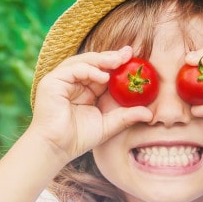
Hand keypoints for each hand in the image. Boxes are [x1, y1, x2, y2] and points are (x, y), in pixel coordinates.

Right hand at [29, 46, 152, 161]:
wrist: (56, 148)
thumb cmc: (78, 139)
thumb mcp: (108, 125)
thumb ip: (126, 116)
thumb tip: (150, 114)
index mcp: (85, 89)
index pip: (102, 71)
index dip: (117, 64)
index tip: (135, 58)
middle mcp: (73, 82)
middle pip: (93, 62)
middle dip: (111, 57)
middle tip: (129, 53)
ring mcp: (61, 80)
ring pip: (82, 62)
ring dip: (101, 60)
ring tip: (118, 61)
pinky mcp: (52, 81)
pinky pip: (73, 69)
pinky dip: (89, 70)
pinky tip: (103, 77)